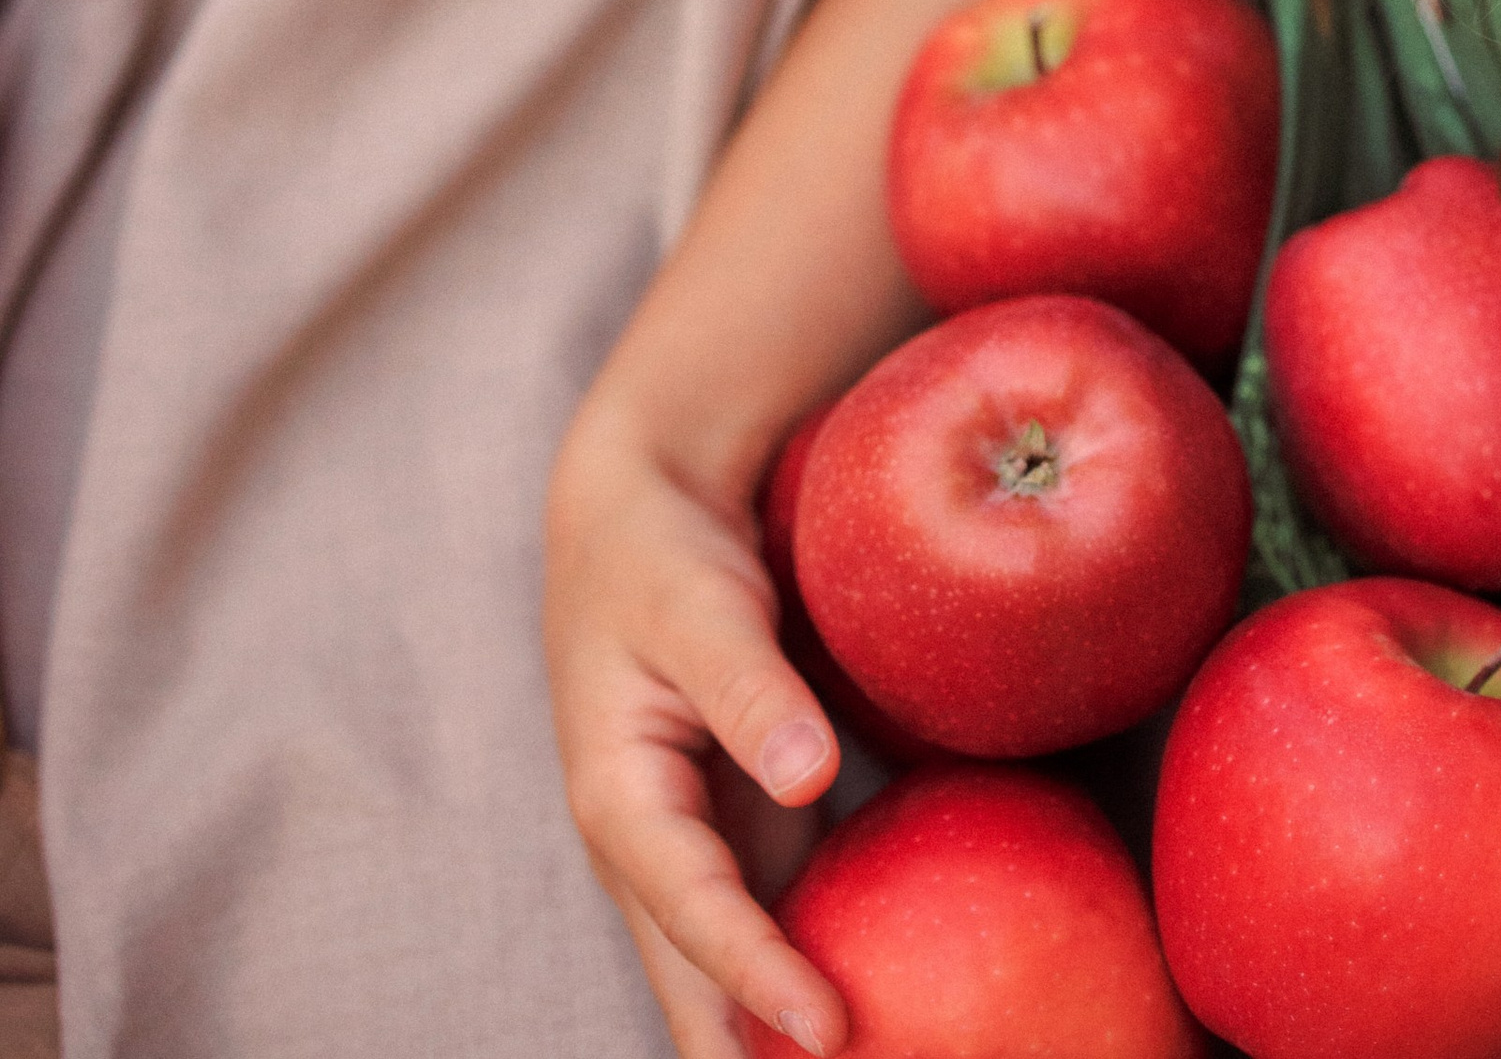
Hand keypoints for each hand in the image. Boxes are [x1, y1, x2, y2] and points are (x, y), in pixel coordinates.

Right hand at [544, 397, 849, 1058]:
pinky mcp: (731, 833)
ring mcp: (687, 849)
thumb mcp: (699, 604)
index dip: (761, 980)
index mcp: (620, 799)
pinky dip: (798, 978)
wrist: (637, 515)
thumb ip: (750, 688)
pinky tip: (861, 1019)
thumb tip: (807, 772)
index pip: (697, 914)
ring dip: (770, 1038)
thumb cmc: (662, 557)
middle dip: (749, 1056)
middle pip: (694, 984)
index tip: (832, 1034)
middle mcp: (646, 848)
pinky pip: (765, 926)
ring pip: (723, 977)